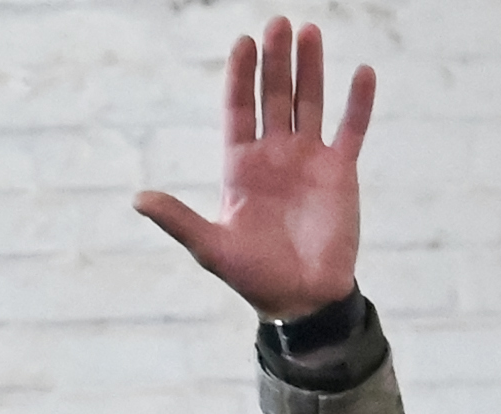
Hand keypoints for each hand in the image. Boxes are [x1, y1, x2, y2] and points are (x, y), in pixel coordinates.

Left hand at [135, 18, 374, 321]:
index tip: (243, 43)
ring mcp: (308, 159)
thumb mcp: (210, 247)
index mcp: (241, 166)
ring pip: (310, 102)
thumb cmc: (254, 276)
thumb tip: (138, 199)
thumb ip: (178, 219)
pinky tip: (362, 72)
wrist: (302, 299)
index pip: (239, 108)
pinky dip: (358, 103)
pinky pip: (351, 129)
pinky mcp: (340, 172)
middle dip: (276, 60)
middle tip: (278, 22)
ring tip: (310, 31)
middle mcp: (274, 154)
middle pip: (274, 96)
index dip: (241, 76)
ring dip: (311, 68)